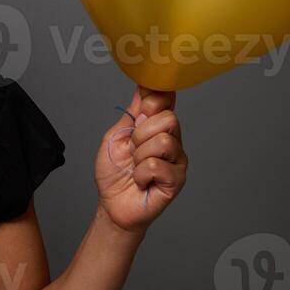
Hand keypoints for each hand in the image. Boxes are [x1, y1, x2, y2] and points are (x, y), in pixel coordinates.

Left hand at [93, 85, 187, 234]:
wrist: (112, 204)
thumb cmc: (114, 172)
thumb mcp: (116, 137)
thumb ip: (132, 113)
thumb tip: (143, 85)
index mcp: (157, 127)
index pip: (167, 100)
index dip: (154, 99)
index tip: (141, 109)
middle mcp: (172, 140)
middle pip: (168, 118)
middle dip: (140, 134)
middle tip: (132, 151)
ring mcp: (177, 160)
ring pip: (163, 141)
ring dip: (139, 155)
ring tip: (136, 167)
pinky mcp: (177, 179)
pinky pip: (157, 165)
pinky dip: (140, 174)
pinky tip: (141, 181)